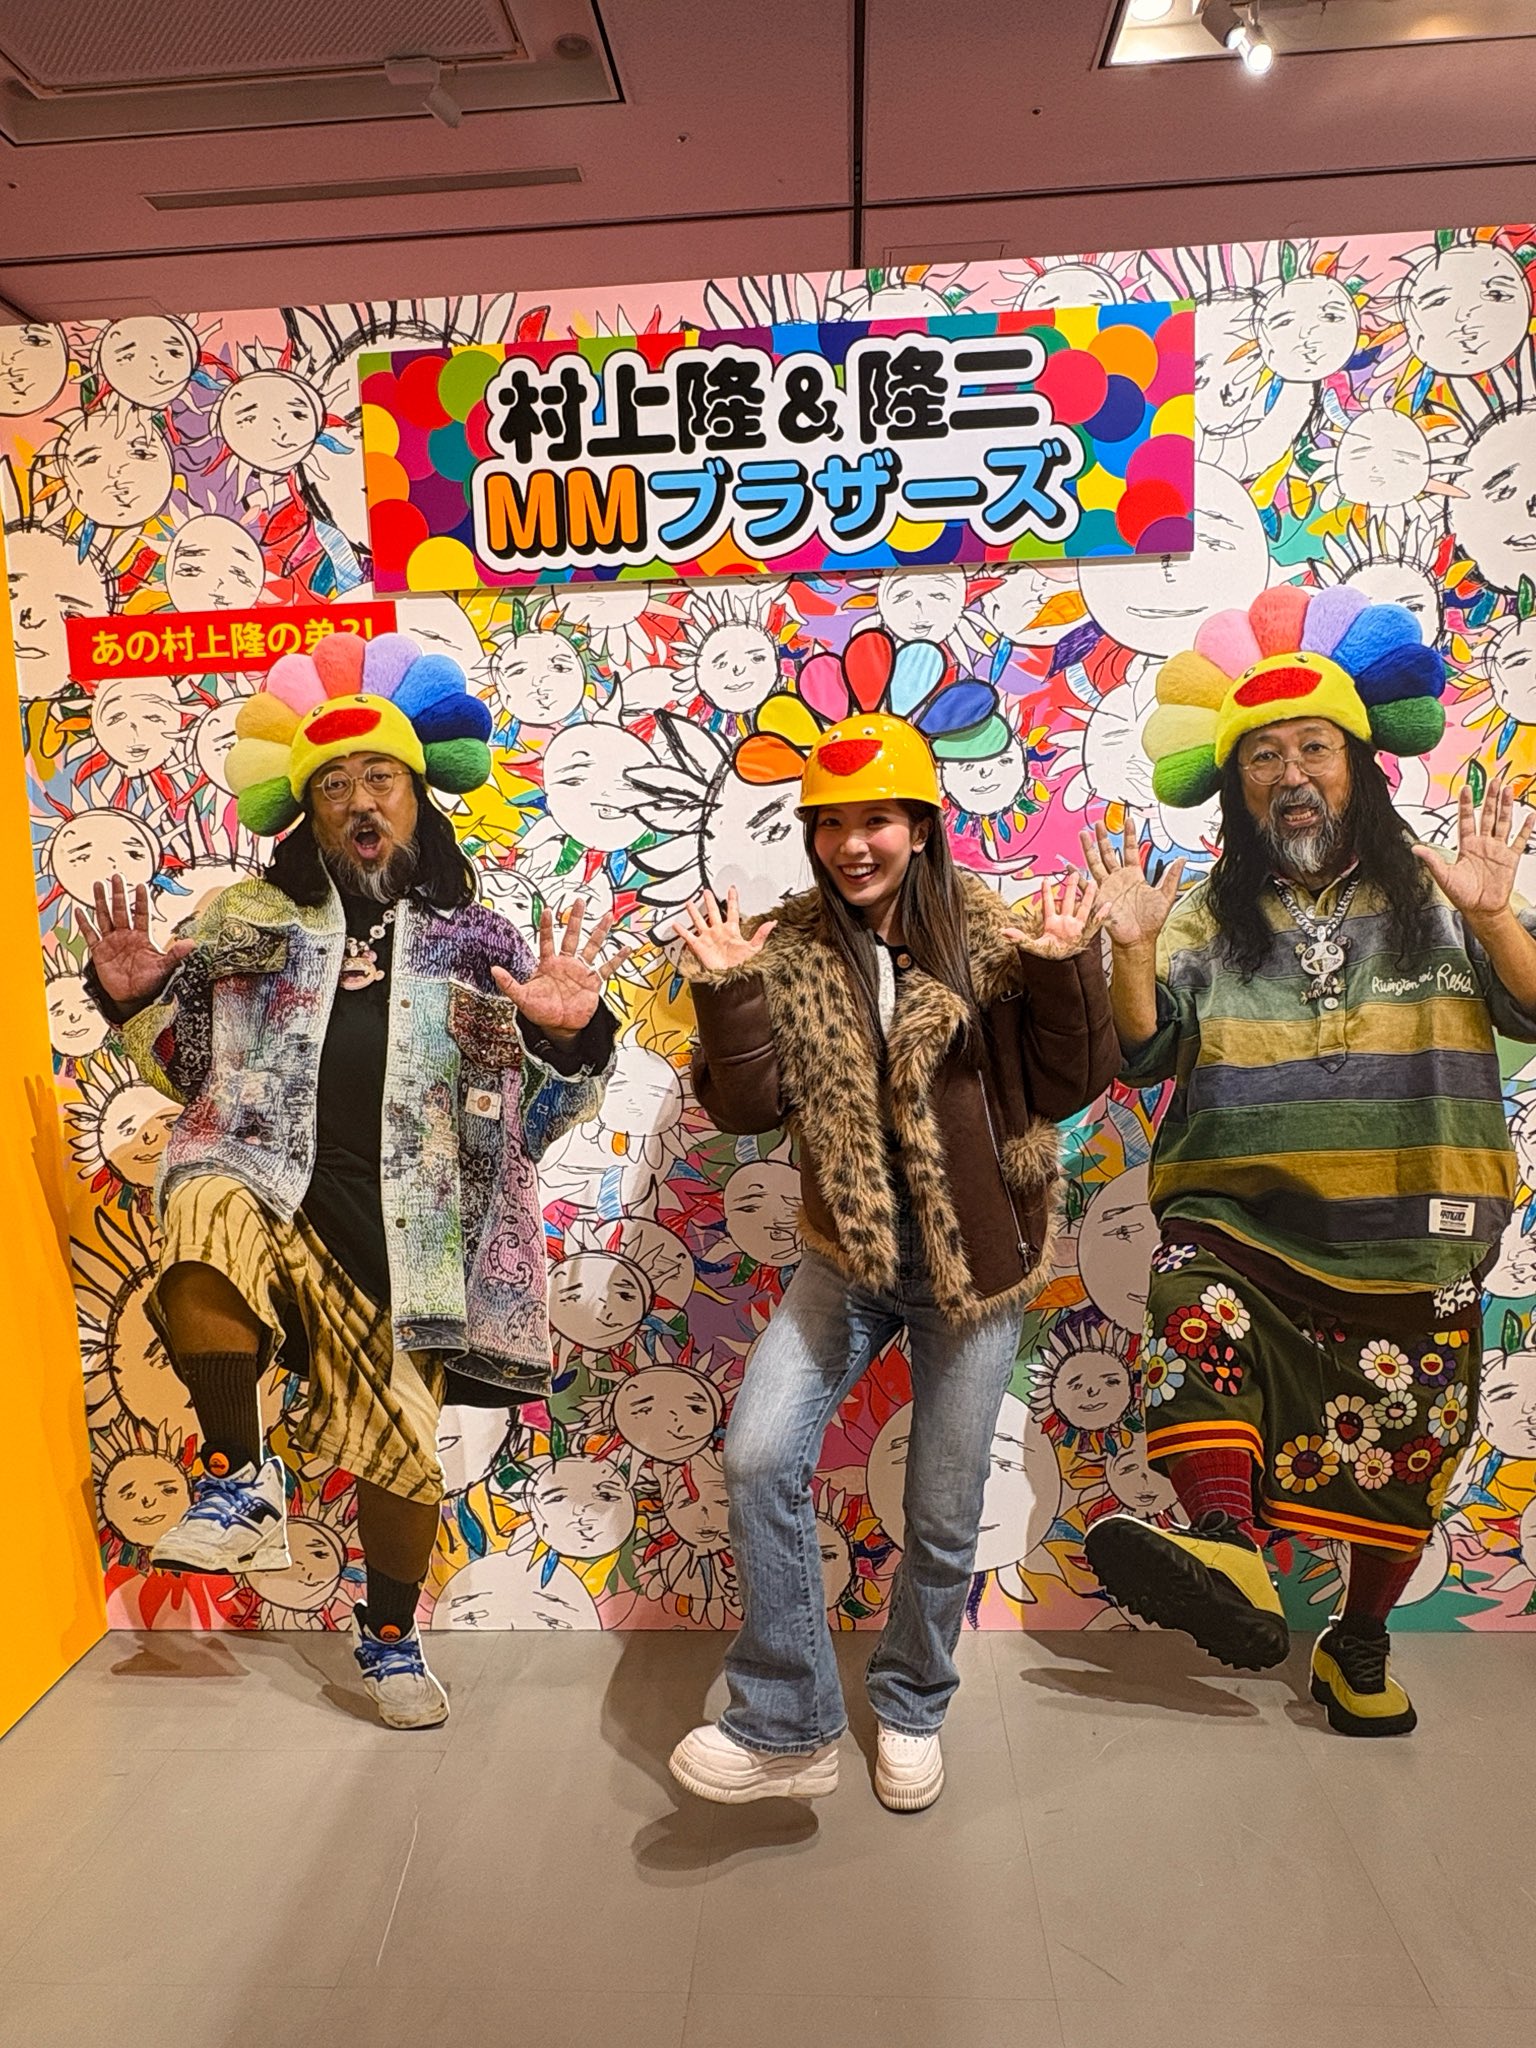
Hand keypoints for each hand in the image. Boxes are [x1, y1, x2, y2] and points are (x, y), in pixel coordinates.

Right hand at [78, 876, 192, 1004]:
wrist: (132, 997)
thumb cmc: (149, 982)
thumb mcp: (164, 967)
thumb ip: (176, 954)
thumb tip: (192, 944)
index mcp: (142, 937)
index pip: (142, 914)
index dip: (141, 900)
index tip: (141, 885)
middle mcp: (126, 935)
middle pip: (121, 910)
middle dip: (118, 893)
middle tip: (116, 876)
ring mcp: (111, 942)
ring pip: (105, 917)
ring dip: (101, 901)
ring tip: (98, 884)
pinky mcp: (99, 951)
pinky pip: (90, 934)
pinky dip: (84, 923)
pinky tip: (80, 911)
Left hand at [491, 898, 634, 1037]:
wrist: (559, 1026)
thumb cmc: (540, 1011)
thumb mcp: (522, 997)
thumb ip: (509, 983)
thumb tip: (493, 969)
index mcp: (548, 964)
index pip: (547, 940)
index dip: (546, 925)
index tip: (547, 909)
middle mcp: (566, 963)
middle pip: (571, 935)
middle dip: (575, 918)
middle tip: (579, 901)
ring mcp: (581, 971)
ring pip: (592, 946)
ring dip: (599, 932)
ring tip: (608, 916)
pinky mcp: (593, 982)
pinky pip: (607, 968)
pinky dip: (617, 959)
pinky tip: (626, 948)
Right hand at [677, 888, 776, 974]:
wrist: (730, 977)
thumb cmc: (741, 965)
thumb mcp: (754, 948)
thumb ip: (761, 934)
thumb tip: (772, 923)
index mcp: (732, 930)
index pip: (732, 910)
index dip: (732, 899)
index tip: (732, 889)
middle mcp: (718, 932)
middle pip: (712, 912)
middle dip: (710, 901)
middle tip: (706, 892)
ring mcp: (708, 938)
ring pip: (699, 921)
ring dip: (694, 912)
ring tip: (689, 903)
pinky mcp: (699, 946)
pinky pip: (688, 936)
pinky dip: (681, 931)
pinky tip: (676, 924)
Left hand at [1003, 871, 1099, 959]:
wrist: (1062, 967)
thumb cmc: (1050, 955)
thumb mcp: (1033, 946)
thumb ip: (1019, 938)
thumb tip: (1003, 932)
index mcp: (1053, 923)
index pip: (1049, 904)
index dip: (1046, 892)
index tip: (1045, 879)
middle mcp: (1066, 922)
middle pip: (1069, 900)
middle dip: (1071, 887)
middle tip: (1074, 873)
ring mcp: (1076, 927)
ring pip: (1083, 907)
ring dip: (1088, 896)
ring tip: (1092, 883)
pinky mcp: (1086, 934)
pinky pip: (1095, 923)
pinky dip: (1101, 915)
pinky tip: (1106, 905)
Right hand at [1081, 811, 1183, 950]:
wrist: (1139, 939)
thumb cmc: (1151, 921)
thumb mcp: (1165, 896)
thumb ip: (1171, 877)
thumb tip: (1183, 859)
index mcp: (1134, 875)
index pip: (1130, 850)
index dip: (1129, 835)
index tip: (1128, 820)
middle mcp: (1119, 878)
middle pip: (1108, 853)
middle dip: (1103, 837)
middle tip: (1098, 823)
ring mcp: (1107, 887)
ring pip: (1095, 863)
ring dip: (1089, 849)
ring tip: (1083, 834)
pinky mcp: (1099, 898)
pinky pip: (1086, 885)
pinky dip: (1077, 876)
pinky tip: (1069, 866)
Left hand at [1414, 772, 1532, 927]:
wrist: (1481, 910)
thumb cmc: (1462, 895)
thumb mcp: (1444, 876)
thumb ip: (1432, 859)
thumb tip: (1414, 847)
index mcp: (1466, 846)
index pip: (1467, 819)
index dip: (1466, 804)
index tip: (1466, 787)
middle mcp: (1483, 844)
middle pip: (1487, 815)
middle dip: (1489, 797)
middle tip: (1493, 780)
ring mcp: (1498, 849)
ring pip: (1503, 822)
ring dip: (1506, 806)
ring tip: (1507, 789)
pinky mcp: (1510, 858)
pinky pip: (1519, 840)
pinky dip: (1525, 828)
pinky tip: (1529, 816)